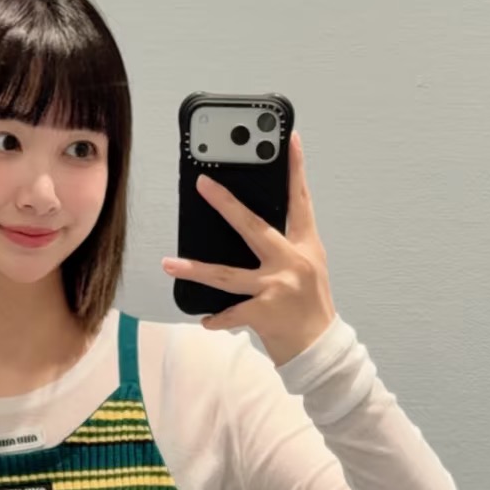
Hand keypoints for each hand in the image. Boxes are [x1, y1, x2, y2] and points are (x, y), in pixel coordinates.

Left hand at [161, 130, 337, 364]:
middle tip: (202, 184)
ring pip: (226, 275)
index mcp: (305, 246)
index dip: (295, 169)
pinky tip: (204, 320)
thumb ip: (284, 246)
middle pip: (253, 226)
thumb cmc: (311, 307)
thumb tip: (247, 226)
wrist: (321, 349)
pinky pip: (230, 313)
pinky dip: (217, 319)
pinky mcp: (264, 313)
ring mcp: (276, 287)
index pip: (300, 200)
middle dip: (226, 204)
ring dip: (194, 269)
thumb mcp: (307, 268)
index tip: (288, 140)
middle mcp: (291, 262)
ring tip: (168, 263)